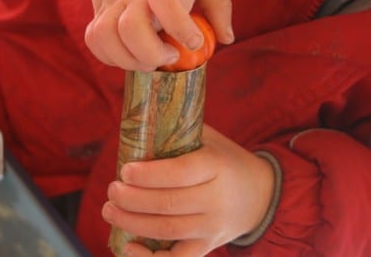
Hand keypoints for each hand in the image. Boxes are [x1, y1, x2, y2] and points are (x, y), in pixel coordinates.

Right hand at [80, 0, 233, 70]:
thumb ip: (219, 4)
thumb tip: (226, 39)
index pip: (166, 2)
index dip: (180, 27)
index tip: (194, 41)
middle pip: (131, 28)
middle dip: (151, 54)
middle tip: (170, 55)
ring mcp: (112, 2)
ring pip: (106, 37)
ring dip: (128, 60)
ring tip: (148, 60)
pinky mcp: (97, 11)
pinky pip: (93, 39)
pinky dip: (108, 56)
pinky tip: (128, 56)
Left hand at [102, 125, 274, 255]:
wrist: (261, 195)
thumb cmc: (226, 161)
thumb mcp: (211, 141)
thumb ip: (180, 133)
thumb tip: (137, 125)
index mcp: (216, 166)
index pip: (181, 173)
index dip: (150, 175)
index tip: (125, 171)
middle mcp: (216, 199)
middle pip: (169, 204)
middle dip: (133, 199)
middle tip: (112, 190)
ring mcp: (213, 226)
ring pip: (168, 230)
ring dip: (133, 223)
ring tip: (110, 210)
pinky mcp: (208, 245)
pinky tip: (129, 247)